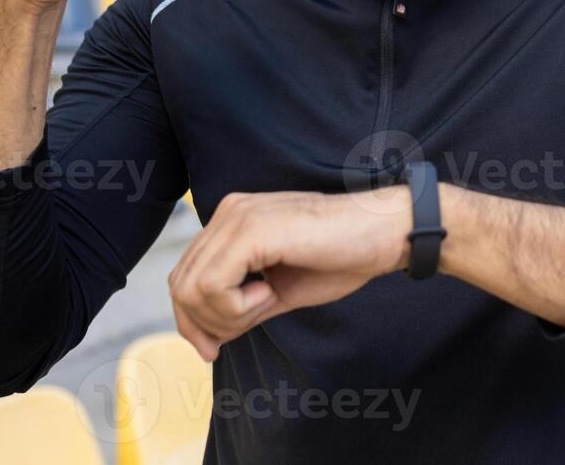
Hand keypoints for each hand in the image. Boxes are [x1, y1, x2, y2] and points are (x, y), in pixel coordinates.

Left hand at [168, 187, 412, 360]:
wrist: (384, 233)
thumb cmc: (342, 258)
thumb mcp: (279, 291)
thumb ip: (239, 307)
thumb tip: (205, 339)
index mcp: (233, 222)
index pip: (184, 276)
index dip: (190, 322)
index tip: (212, 350)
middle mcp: (228, 213)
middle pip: (181, 285)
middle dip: (204, 325)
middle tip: (243, 330)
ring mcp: (238, 217)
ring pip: (192, 289)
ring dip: (226, 315)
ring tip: (267, 302)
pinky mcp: (251, 230)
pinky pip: (214, 286)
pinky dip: (237, 306)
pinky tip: (269, 294)